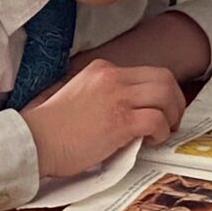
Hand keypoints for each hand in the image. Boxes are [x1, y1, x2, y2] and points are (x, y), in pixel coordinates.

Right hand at [20, 59, 185, 176]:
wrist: (35, 141)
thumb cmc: (53, 127)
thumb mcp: (79, 94)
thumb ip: (104, 95)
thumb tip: (128, 110)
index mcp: (102, 69)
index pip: (146, 72)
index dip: (161, 91)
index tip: (161, 108)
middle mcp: (113, 77)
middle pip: (164, 78)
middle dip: (176, 100)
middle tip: (172, 120)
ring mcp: (117, 98)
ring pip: (166, 95)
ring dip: (172, 116)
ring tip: (164, 131)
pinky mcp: (120, 121)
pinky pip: (157, 120)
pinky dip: (162, 132)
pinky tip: (151, 141)